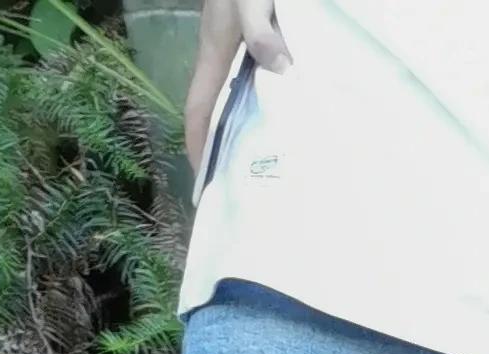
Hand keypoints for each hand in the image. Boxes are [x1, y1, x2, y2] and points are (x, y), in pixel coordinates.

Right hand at [184, 0, 287, 176]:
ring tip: (270, 165)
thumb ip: (261, 31)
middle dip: (225, 147)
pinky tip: (291, 120)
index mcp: (214, 49)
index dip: (198, 143)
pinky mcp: (259, 39)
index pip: (198, 106)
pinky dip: (270, 104)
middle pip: (219, 108)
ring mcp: (240, 47)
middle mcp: (223, 53)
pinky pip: (260, 81)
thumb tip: (280, 70)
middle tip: (245, 187)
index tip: (205, 182)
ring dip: (250, 128)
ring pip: (241, 96)